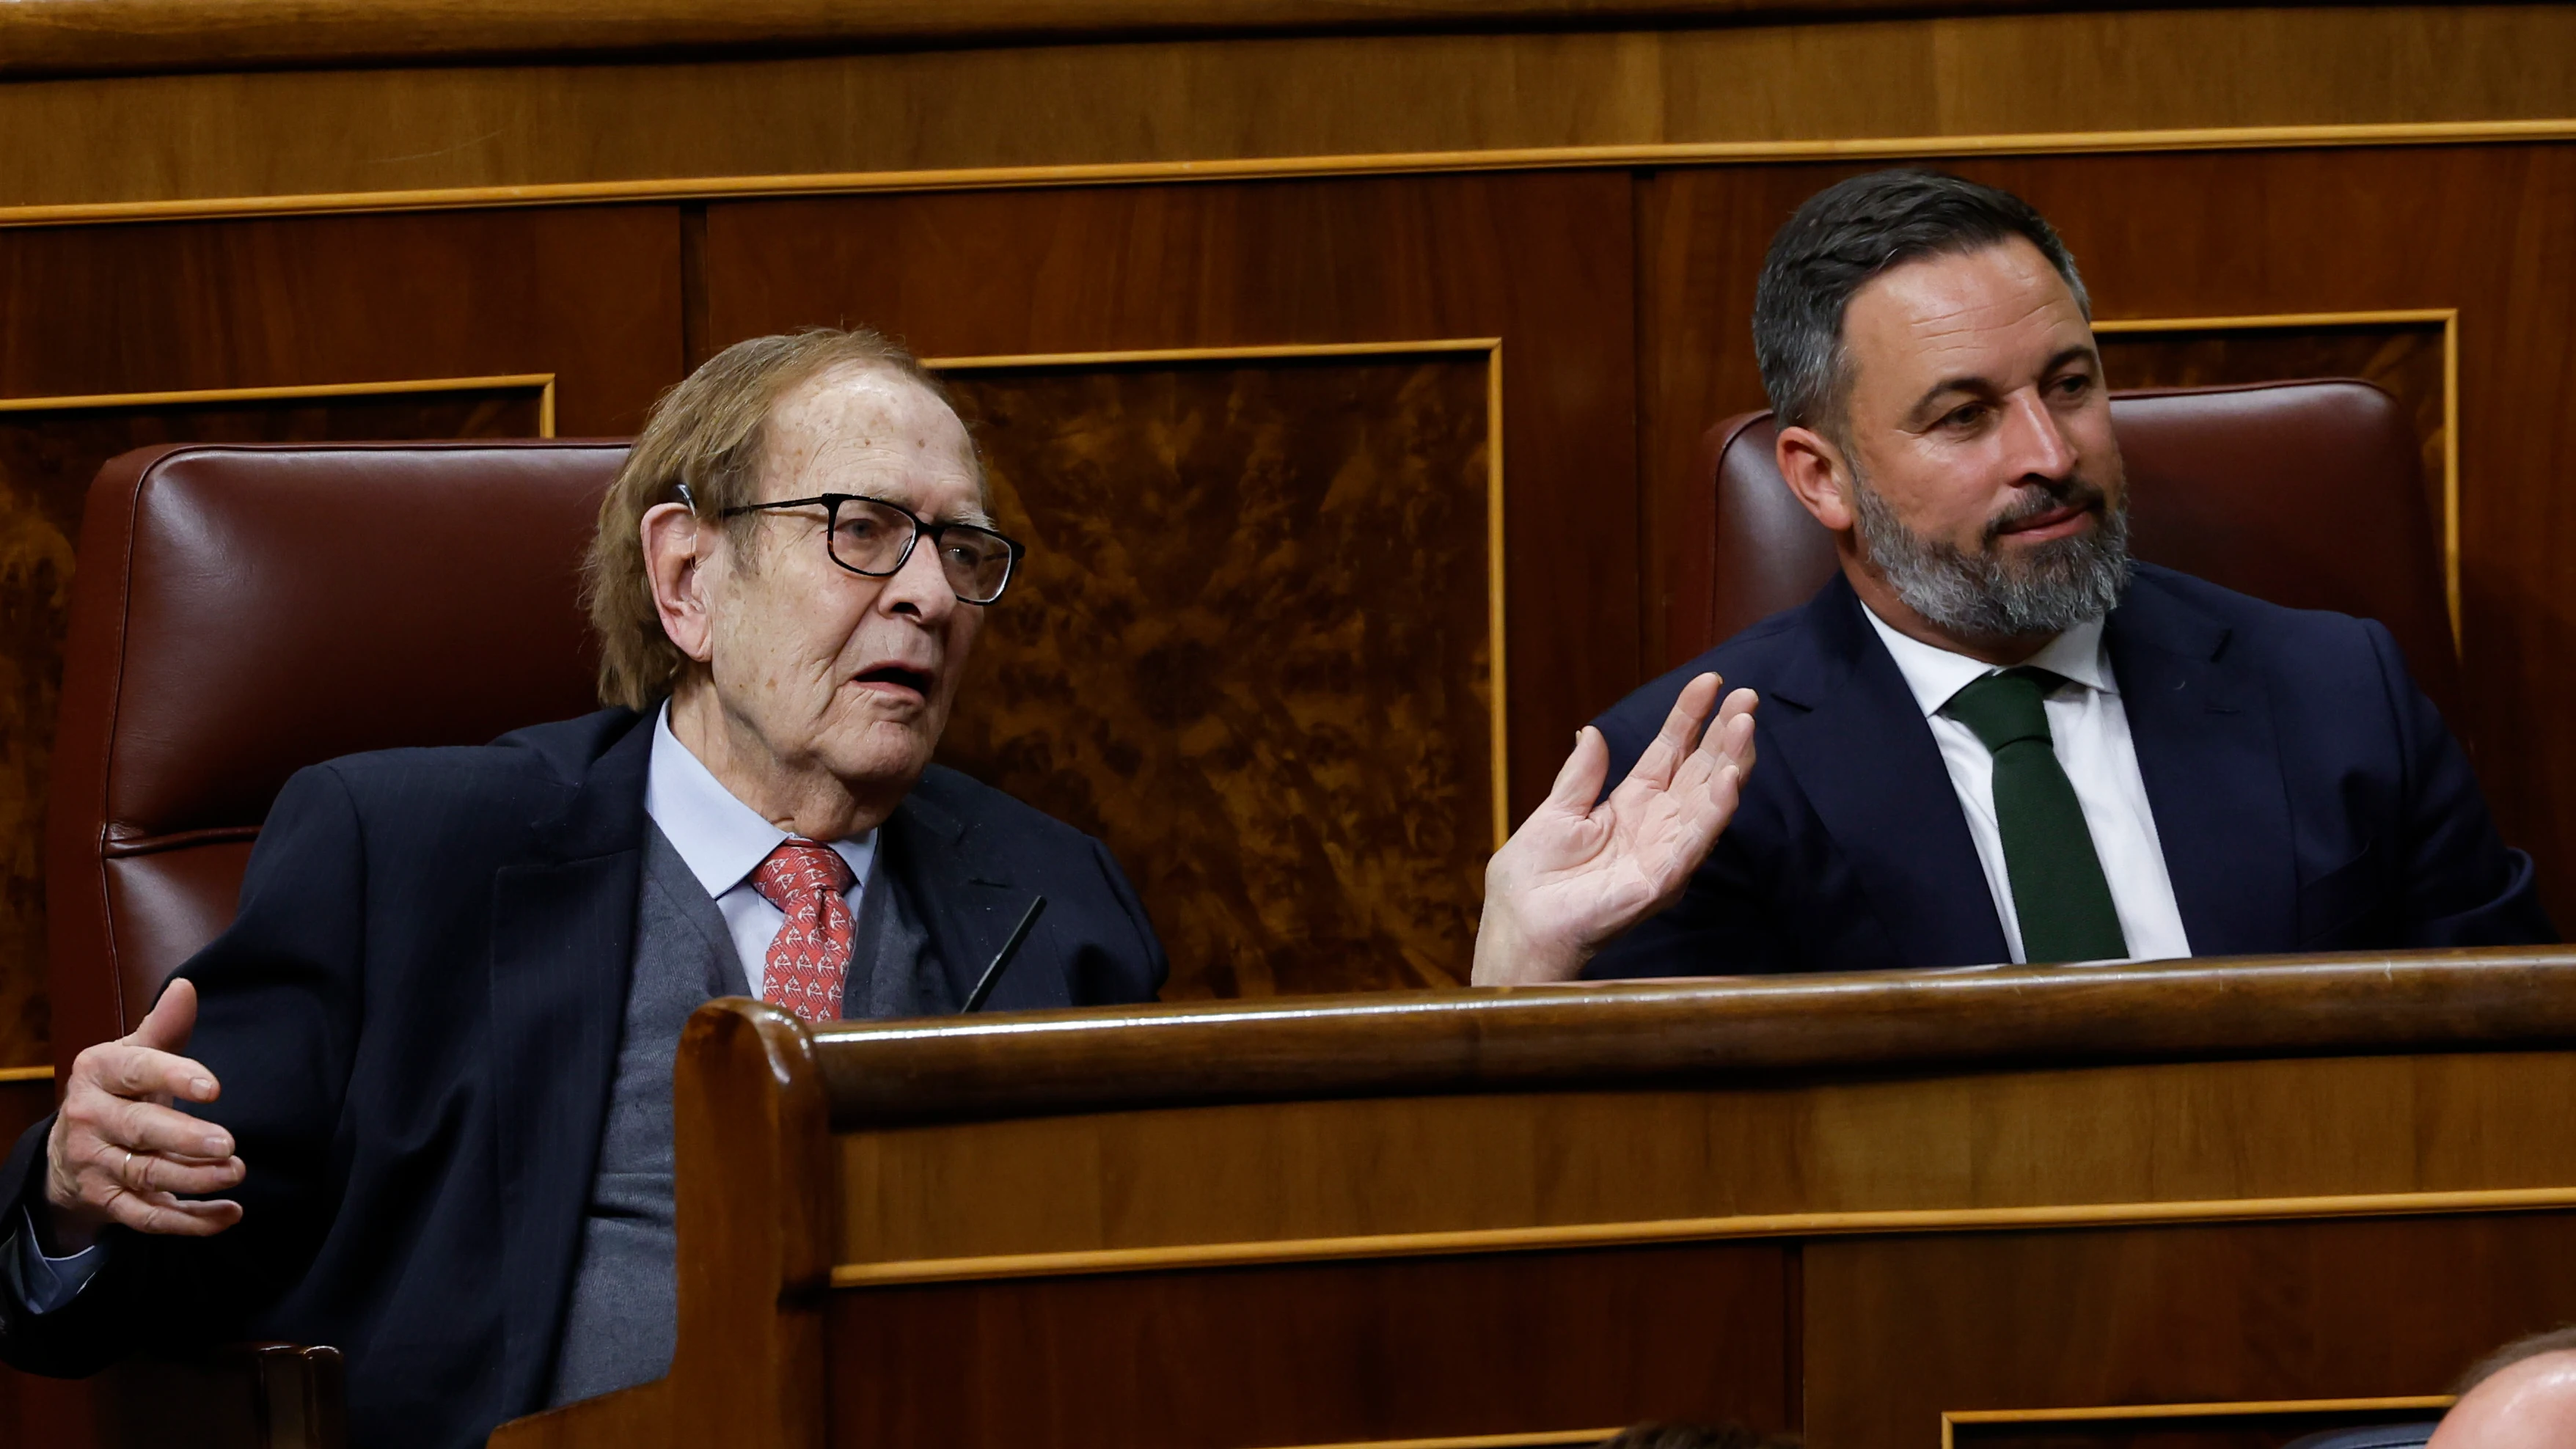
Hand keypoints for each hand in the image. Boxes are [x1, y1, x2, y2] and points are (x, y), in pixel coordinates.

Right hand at [41, 978, 244, 1251]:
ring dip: (194, 1180)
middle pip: (140, 1131)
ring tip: (236, 1173)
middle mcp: (89, 1119)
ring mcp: (95, 1165)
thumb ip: (164, 1028)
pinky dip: (190, 1222)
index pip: (135, 1072)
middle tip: (229, 1143)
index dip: (174, 1077)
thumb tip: (186, 986)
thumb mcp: (132, 1055)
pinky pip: (148, 1218)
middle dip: (185, 1140)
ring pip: (146, 1177)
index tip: (213, 1087)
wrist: (68, 1151)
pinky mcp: (107, 1203)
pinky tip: (228, 1215)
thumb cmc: (117, 1092)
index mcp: (96, 1074)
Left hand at [1472, 674, 1757, 984]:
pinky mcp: (1661, 880)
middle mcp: (1657, 825)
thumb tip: (1593, 732)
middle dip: (1725, 733)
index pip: (1670, 752)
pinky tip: (1730, 780)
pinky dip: (1715, 811)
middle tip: (1748, 696)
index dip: (1689, 717)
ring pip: (1709, 801)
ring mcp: (1664, 852)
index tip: (1710, 681)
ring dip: (1731, 763)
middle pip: (1700, 770)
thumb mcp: (1555, 814)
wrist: (1519, 926)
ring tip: (1746, 724)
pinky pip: (1694, 842)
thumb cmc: (1533, 880)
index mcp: (1631, 805)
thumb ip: (1580, 777)